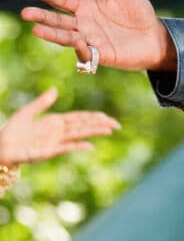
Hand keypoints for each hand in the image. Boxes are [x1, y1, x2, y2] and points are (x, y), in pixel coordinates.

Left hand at [0, 88, 120, 166]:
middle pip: (84, 126)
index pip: (79, 118)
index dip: (92, 117)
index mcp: (55, 121)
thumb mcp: (27, 112)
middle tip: (116, 124)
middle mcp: (59, 131)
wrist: (2, 147)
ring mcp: (56, 141)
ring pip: (79, 135)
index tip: (106, 116)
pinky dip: (79, 146)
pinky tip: (90, 146)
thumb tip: (56, 90)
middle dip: (99, 124)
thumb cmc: (12, 130)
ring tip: (109, 131)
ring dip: (94, 133)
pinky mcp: (51, 151)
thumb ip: (42, 102)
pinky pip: (68, 148)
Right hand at [21, 0, 176, 71]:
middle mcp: (84, 24)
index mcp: (86, 7)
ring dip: (53, 34)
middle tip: (25, 13)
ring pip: (67, 37)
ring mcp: (91, 40)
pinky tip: (77, 41)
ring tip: (37, 30)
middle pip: (59, 20)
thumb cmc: (139, 12)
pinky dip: (80, 48)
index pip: (63, 1)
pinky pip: (86, 52)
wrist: (157, 36)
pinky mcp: (101, 55)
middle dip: (43, 17)